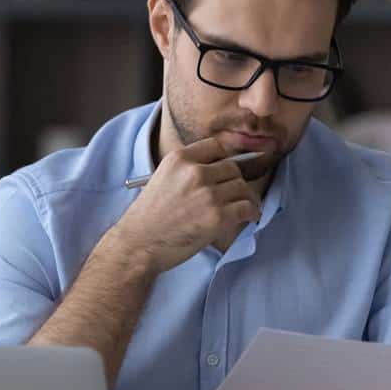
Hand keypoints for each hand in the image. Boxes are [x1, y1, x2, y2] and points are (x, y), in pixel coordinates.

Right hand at [112, 137, 260, 275]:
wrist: (139, 243)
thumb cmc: (148, 216)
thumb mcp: (162, 177)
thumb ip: (186, 169)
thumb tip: (217, 169)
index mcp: (179, 158)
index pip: (216, 146)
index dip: (224, 159)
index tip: (226, 171)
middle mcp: (195, 172)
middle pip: (232, 168)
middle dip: (235, 182)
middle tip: (234, 194)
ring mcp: (208, 194)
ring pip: (242, 187)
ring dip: (246, 198)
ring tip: (244, 207)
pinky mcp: (217, 216)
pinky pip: (247, 207)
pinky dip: (251, 212)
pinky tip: (249, 217)